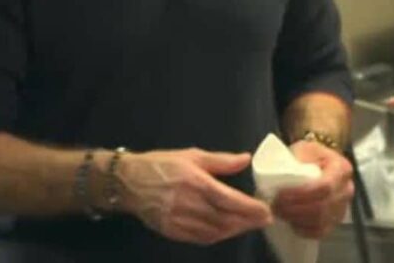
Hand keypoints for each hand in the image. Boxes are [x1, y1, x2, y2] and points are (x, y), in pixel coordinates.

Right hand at [117, 148, 271, 245]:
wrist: (128, 182)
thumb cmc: (162, 164)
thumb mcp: (192, 155)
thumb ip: (221, 160)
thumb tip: (246, 159)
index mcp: (195, 182)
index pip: (229, 200)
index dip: (249, 208)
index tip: (265, 211)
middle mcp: (188, 204)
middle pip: (225, 219)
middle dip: (247, 222)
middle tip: (264, 220)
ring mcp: (179, 220)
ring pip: (214, 232)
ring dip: (234, 230)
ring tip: (248, 225)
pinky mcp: (171, 231)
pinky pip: (199, 238)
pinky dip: (216, 236)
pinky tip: (226, 231)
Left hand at [271, 141, 353, 238]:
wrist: (319, 163)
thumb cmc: (310, 155)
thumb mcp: (303, 149)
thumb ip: (296, 160)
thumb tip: (281, 175)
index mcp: (342, 168)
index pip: (324, 187)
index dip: (301, 194)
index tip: (280, 195)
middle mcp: (346, 189)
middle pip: (322, 207)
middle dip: (295, 209)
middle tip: (275, 206)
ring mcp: (343, 207)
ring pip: (320, 222)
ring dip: (297, 220)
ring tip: (280, 213)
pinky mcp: (335, 220)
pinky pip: (320, 232)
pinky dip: (304, 230)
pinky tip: (291, 222)